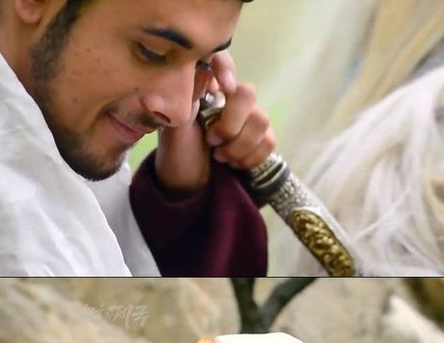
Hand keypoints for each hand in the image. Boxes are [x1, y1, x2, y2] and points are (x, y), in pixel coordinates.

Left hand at [154, 52, 274, 193]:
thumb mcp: (174, 128)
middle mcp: (231, 98)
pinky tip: (236, 164)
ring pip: (262, 120)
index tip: (223, 90)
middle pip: (248, 94)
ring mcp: (248, 118)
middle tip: (213, 141)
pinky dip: (253, 157)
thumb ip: (187, 99)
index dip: (227, 68)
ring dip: (241, 145)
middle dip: (232, 125)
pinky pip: (269, 140)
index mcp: (207, 88)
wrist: (187, 183)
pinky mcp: (259, 139)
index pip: (223, 58)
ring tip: (221, 157)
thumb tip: (202, 68)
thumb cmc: (177, 153)